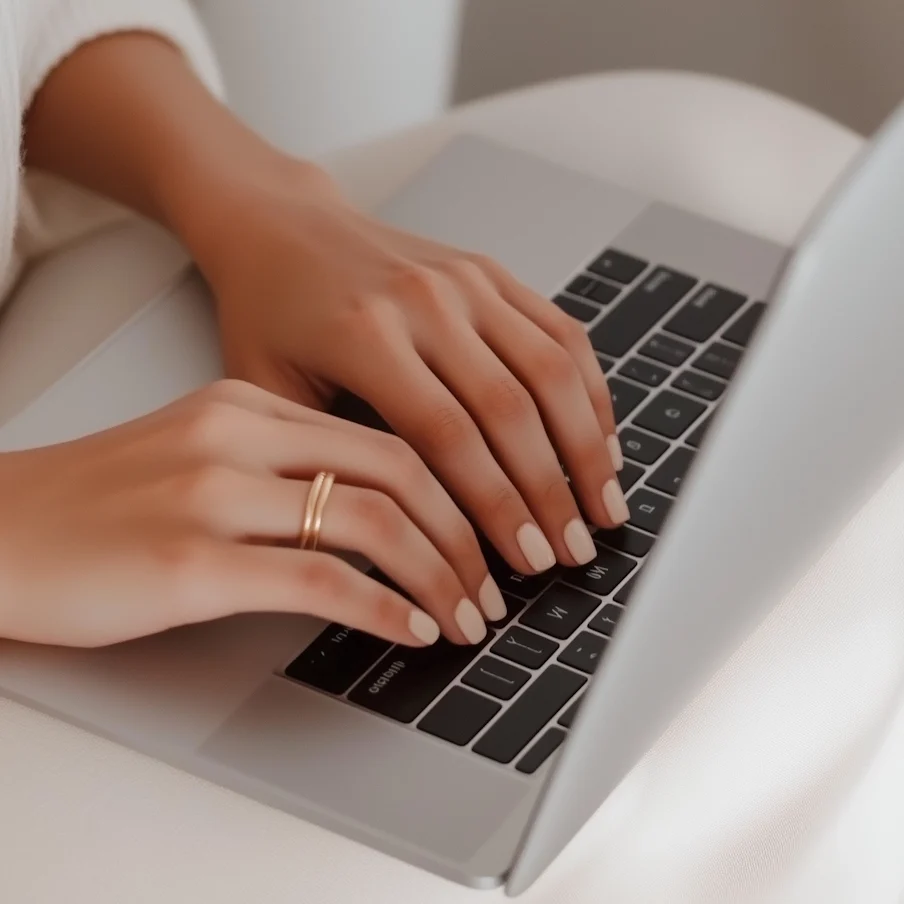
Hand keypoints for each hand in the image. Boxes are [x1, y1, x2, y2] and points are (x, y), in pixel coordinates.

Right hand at [0, 381, 502, 647]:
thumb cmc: (96, 503)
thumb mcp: (197, 456)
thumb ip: (279, 467)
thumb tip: (374, 511)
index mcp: (246, 405)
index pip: (386, 435)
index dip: (454, 486)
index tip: (485, 529)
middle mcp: (238, 434)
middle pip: (397, 470)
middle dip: (466, 531)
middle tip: (494, 582)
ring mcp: (215, 492)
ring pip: (371, 520)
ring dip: (440, 573)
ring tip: (467, 614)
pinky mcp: (192, 559)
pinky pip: (320, 579)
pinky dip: (383, 606)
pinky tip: (411, 628)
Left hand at [185, 162, 627, 575]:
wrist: (280, 228)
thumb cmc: (268, 313)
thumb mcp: (268, 392)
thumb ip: (332, 456)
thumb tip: (403, 537)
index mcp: (365, 335)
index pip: (448, 438)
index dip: (494, 508)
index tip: (522, 562)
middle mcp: (427, 301)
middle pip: (511, 411)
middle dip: (551, 493)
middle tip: (572, 553)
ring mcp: (467, 281)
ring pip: (551, 372)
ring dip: (587, 448)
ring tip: (605, 509)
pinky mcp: (491, 274)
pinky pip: (561, 333)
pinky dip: (590, 391)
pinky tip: (602, 440)